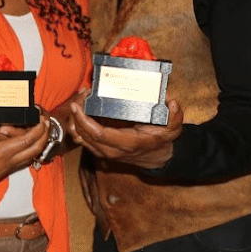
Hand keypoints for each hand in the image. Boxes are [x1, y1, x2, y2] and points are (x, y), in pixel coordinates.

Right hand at [0, 100, 48, 203]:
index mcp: (0, 152)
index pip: (27, 140)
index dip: (38, 129)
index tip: (41, 118)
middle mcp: (8, 161)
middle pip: (36, 149)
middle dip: (45, 135)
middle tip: (46, 122)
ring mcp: (9, 167)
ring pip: (32, 156)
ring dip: (39, 143)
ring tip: (41, 130)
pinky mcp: (6, 170)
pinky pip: (25, 160)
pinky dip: (31, 151)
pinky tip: (30, 143)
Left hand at [68, 91, 182, 169]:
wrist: (156, 157)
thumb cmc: (161, 140)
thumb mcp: (173, 129)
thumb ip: (175, 117)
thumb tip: (172, 103)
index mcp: (127, 143)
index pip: (99, 134)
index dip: (85, 120)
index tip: (78, 105)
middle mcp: (111, 150)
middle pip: (84, 134)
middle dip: (77, 114)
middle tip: (80, 94)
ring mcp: (103, 151)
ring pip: (80, 137)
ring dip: (75, 118)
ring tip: (80, 98)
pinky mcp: (99, 149)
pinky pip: (82, 138)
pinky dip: (77, 123)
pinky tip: (81, 108)